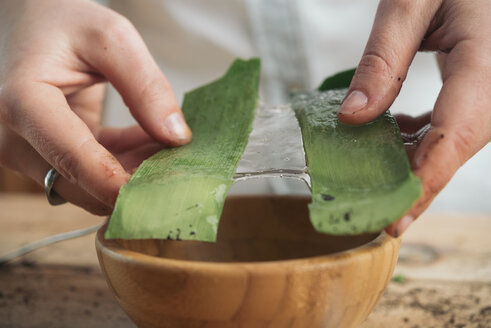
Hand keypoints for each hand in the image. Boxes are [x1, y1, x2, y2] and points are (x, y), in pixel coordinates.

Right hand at [0, 0, 191, 214]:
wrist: (33, 23)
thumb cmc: (63, 22)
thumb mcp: (112, 38)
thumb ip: (146, 86)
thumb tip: (176, 137)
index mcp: (24, 103)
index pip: (73, 159)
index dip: (119, 184)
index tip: (162, 191)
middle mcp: (16, 137)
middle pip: (81, 184)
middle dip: (133, 182)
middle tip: (180, 168)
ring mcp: (30, 150)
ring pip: (89, 186)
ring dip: (133, 173)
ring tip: (172, 150)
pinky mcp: (47, 154)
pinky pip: (92, 173)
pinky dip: (126, 162)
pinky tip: (153, 144)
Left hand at [337, 0, 490, 235]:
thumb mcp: (410, 2)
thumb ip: (382, 59)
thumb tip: (352, 117)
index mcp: (487, 60)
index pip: (457, 132)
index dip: (426, 181)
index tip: (396, 219)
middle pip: (457, 146)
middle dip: (417, 185)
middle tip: (379, 217)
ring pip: (456, 139)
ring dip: (416, 163)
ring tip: (376, 184)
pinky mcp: (482, 86)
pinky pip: (454, 124)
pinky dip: (421, 138)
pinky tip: (393, 136)